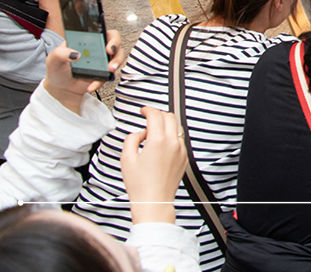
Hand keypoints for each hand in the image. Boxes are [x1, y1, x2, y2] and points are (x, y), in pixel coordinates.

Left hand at [42, 34, 122, 112]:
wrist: (60, 88)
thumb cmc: (57, 70)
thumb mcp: (53, 59)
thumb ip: (60, 53)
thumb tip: (74, 54)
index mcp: (86, 40)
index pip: (101, 30)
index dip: (106, 33)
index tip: (105, 41)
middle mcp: (97, 48)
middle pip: (114, 41)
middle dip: (116, 45)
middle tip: (110, 52)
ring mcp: (102, 61)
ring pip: (117, 57)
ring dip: (116, 62)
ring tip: (109, 69)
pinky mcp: (103, 73)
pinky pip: (109, 75)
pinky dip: (101, 81)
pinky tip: (91, 86)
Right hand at [122, 107, 186, 224]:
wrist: (154, 201)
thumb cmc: (139, 184)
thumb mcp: (126, 158)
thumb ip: (132, 139)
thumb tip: (141, 133)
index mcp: (158, 141)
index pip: (156, 115)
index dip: (148, 110)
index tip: (143, 111)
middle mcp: (173, 143)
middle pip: (169, 117)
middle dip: (158, 114)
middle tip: (148, 118)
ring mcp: (181, 150)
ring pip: (176, 127)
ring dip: (166, 125)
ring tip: (153, 132)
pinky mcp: (184, 158)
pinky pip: (179, 140)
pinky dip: (171, 136)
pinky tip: (160, 145)